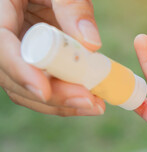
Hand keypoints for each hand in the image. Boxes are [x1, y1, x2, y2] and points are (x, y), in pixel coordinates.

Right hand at [0, 0, 104, 115]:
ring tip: (95, 105)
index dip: (20, 70)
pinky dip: (61, 96)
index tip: (44, 90)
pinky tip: (87, 99)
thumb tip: (91, 44)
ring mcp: (11, 52)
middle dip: (52, 95)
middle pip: (10, 76)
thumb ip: (73, 7)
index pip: (0, 46)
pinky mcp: (27, 61)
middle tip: (89, 101)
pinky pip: (37, 84)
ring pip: (22, 88)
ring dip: (59, 103)